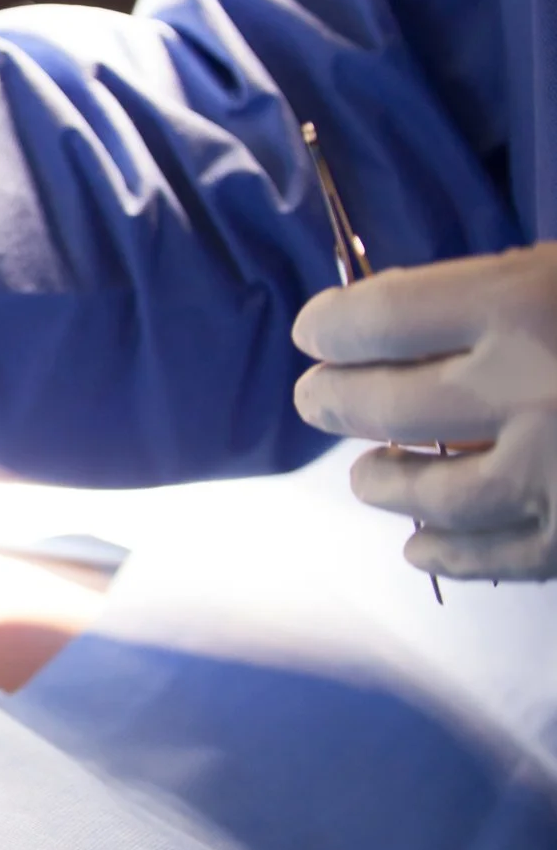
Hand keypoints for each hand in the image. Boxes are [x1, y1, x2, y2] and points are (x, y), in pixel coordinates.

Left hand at [293, 243, 556, 579]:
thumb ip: (503, 292)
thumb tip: (409, 318)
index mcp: (527, 304)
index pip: (381, 316)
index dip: (332, 325)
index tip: (315, 332)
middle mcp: (529, 390)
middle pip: (384, 403)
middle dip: (335, 400)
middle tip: (316, 399)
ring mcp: (554, 473)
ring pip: (428, 494)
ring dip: (384, 484)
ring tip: (369, 475)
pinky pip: (494, 557)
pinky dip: (449, 555)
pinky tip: (422, 548)